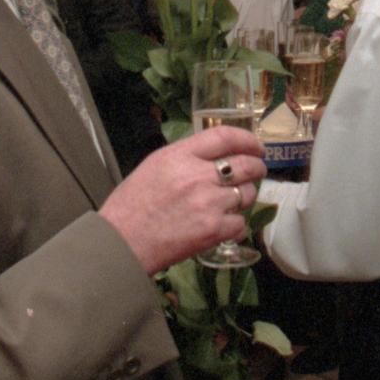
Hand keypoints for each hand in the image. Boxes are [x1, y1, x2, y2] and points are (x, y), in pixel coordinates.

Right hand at [99, 126, 265, 273]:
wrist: (122, 243)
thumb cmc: (131, 205)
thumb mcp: (153, 166)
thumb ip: (184, 158)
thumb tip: (213, 156)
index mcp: (179, 156)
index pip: (224, 136)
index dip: (247, 139)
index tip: (255, 145)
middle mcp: (197, 176)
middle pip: (246, 164)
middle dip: (257, 167)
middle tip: (256, 171)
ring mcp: (208, 203)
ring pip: (247, 194)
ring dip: (244, 197)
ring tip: (232, 202)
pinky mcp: (214, 230)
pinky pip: (241, 223)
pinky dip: (235, 225)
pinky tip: (223, 226)